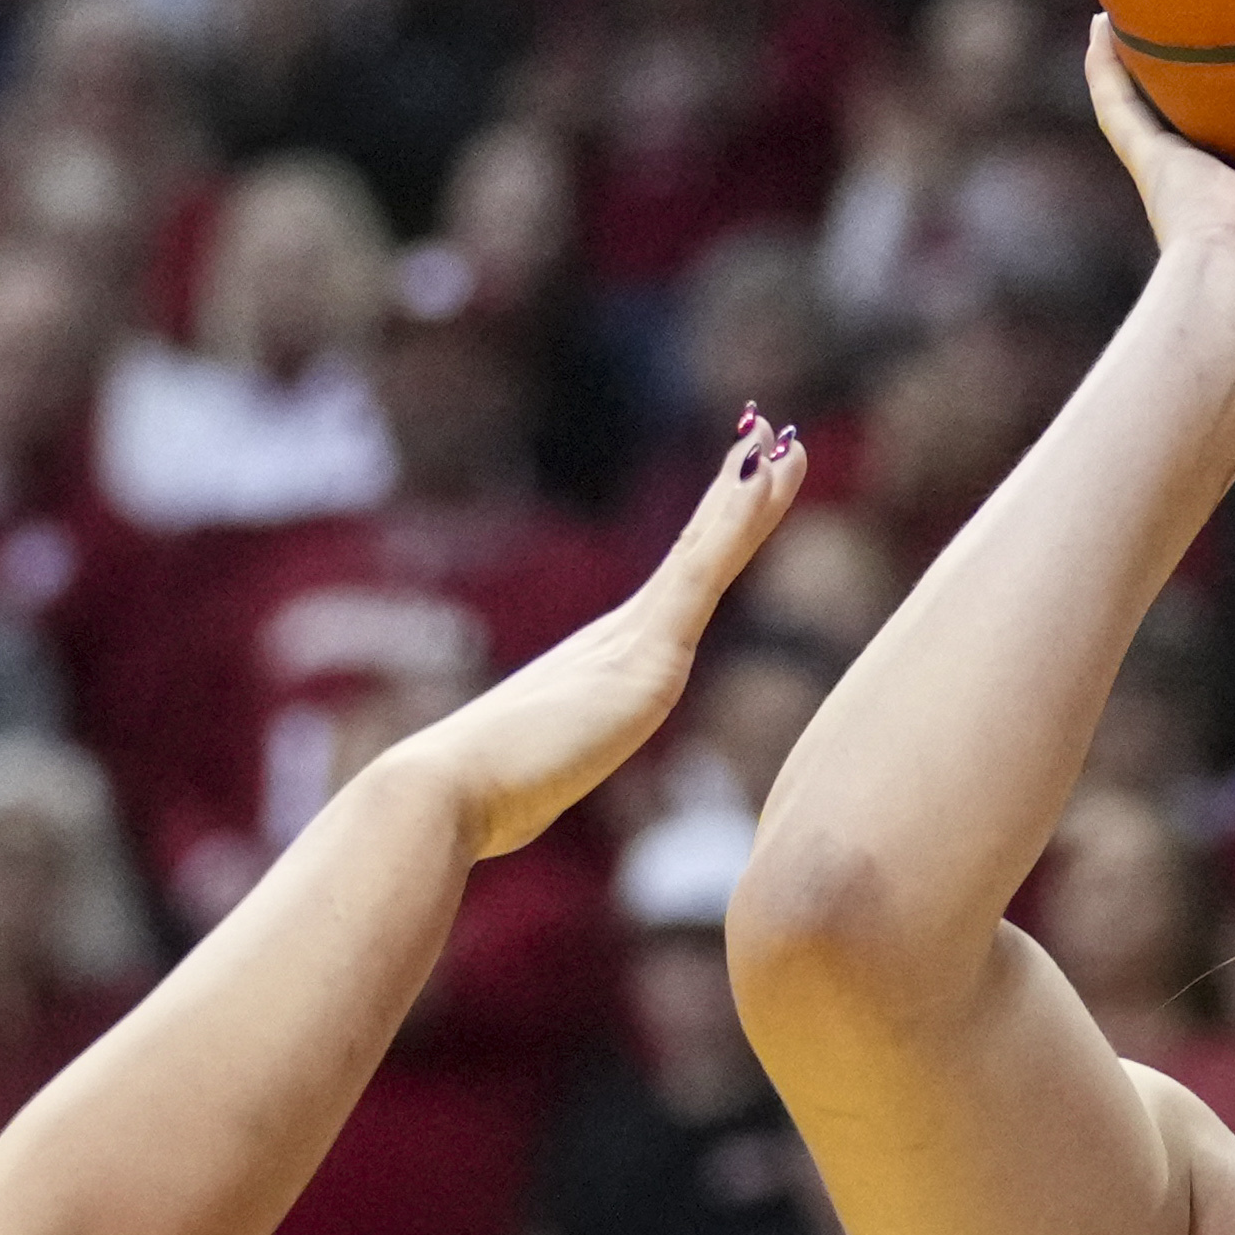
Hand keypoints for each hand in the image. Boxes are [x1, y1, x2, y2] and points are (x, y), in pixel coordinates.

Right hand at [368, 422, 805, 864]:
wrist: (452, 787)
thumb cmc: (482, 797)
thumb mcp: (531, 782)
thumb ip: (534, 774)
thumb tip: (512, 801)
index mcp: (600, 663)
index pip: (671, 588)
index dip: (706, 534)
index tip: (734, 486)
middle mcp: (617, 636)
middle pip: (694, 551)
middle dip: (734, 493)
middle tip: (768, 433)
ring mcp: (634, 637)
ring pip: (707, 548)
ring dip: (748, 492)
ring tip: (782, 439)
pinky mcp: (649, 651)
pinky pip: (705, 570)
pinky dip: (736, 519)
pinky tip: (762, 476)